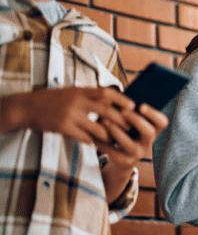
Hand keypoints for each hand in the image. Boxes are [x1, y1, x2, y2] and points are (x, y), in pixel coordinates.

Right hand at [1, 86, 133, 141]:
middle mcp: (77, 101)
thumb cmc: (53, 100)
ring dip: (108, 136)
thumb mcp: (72, 92)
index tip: (133, 106)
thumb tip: (112, 100)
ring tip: (114, 140)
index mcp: (81, 90)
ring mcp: (70, 115)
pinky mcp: (64, 128)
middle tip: (130, 128)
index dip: (122, 99)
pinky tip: (96, 144)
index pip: (107, 93)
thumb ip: (90, 96)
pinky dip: (92, 141)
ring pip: (98, 129)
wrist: (27, 107)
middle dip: (121, 122)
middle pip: (107, 112)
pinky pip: (85, 138)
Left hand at [96, 103, 168, 167]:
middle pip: (149, 132)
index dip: (154, 114)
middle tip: (123, 111)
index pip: (162, 122)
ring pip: (130, 143)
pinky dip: (103, 142)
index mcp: (152, 129)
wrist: (120, 159)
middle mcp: (148, 143)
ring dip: (117, 130)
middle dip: (136, 120)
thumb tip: (117, 92)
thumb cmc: (124, 133)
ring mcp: (138, 153)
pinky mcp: (124, 161)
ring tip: (104, 120)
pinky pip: (114, 152)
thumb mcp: (128, 122)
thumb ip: (127, 110)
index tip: (141, 106)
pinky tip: (95, 135)